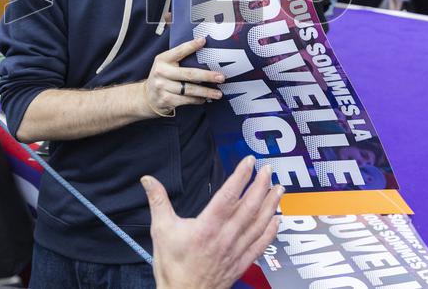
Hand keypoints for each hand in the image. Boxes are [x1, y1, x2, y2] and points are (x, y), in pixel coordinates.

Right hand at [143, 156, 282, 288]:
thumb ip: (158, 201)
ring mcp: (236, 250)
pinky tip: (277, 220)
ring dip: (270, 204)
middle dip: (261, 185)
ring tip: (279, 188)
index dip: (240, 176)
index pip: (229, 195)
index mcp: (207, 226)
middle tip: (268, 169)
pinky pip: (261, 245)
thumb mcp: (161, 230)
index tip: (249, 162)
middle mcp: (226, 237)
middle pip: (249, 207)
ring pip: (259, 223)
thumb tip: (148, 180)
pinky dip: (271, 231)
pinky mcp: (241, 263)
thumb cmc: (172, 266)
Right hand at [144, 36, 222, 114]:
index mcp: (162, 59)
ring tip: (218, 93)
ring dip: (206, 92)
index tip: (203, 41)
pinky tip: (204, 98)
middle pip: (189, 74)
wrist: (147, 97)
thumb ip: (179, 59)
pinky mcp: (166, 99)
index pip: (179, 51)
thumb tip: (203, 54)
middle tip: (221, 77)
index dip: (191, 46)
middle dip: (207, 76)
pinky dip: (197, 100)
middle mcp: (161, 72)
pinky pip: (186, 100)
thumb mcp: (165, 65)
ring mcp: (162, 86)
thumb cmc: (162, 77)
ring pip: (189, 89)